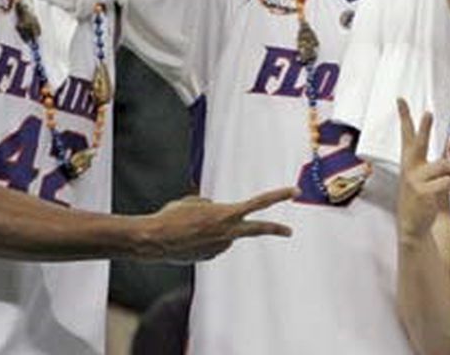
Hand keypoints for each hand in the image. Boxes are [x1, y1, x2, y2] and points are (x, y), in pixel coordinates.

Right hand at [145, 186, 295, 262]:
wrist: (155, 240)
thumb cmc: (172, 216)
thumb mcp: (194, 202)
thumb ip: (210, 206)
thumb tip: (216, 212)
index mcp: (227, 213)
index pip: (258, 203)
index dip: (278, 196)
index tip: (294, 192)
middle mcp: (227, 232)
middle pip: (257, 229)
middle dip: (275, 229)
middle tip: (289, 232)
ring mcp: (220, 247)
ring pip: (223, 233)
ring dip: (211, 229)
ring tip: (187, 228)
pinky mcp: (210, 257)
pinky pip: (212, 243)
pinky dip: (203, 239)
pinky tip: (187, 239)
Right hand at [397, 99, 449, 240]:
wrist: (412, 225)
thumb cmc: (421, 199)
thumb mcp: (432, 180)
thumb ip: (447, 168)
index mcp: (410, 162)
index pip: (407, 135)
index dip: (405, 117)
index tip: (401, 100)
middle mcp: (410, 168)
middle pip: (419, 143)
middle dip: (425, 127)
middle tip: (428, 113)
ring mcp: (416, 179)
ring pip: (444, 165)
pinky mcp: (423, 192)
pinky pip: (447, 182)